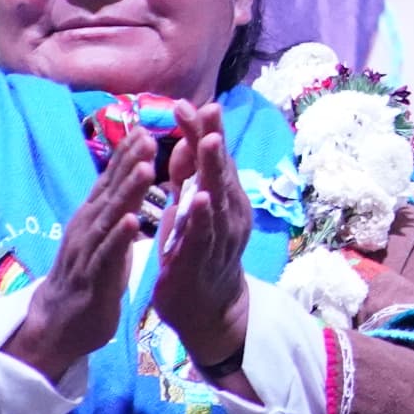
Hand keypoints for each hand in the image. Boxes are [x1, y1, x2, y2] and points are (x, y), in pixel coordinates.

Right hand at [0, 133, 157, 388]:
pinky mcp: (92, 279)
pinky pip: (106, 256)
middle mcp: (86, 229)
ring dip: (127, 193)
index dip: (127, 155)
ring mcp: (87, 253)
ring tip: (146, 168)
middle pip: (109, 192)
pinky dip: (119, 237)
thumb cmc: (87, 277)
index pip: (110, 182)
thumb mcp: (104, 237)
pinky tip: (133, 221)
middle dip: (129, 163)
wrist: (57, 325)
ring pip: (109, 218)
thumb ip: (117, 208)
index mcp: (92, 219)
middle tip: (148, 135)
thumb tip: (133, 175)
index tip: (146, 127)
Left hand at [150, 101, 254, 375]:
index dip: (200, 130)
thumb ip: (185, 179)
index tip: (184, 104)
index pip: (211, 157)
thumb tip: (182, 142)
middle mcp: (230, 211)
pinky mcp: (207, 259)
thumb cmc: (195, 255)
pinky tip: (200, 197)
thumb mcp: (187, 211)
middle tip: (205, 109)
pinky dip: (204, 215)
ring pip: (219, 196)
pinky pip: (207, 234)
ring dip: (214, 168)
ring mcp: (222, 235)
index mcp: (223, 197)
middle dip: (211, 138)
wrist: (207, 309)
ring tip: (209, 141)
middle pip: (220, 169)